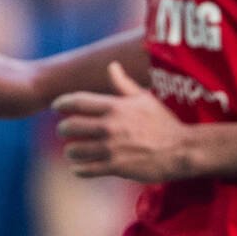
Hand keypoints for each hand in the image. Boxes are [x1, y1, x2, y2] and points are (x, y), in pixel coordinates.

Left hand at [52, 62, 187, 181]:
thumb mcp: (144, 98)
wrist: (181, 150)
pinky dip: (78, 168)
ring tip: (71, 150)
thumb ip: (123, 84)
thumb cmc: (163, 122)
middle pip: (71, 126)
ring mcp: (111, 148)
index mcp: (115, 107)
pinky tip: (77, 167)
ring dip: (70, 150)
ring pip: (76, 149)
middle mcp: (109, 126)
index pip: (78, 101)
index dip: (62, 103)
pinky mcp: (116, 167)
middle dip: (63, 128)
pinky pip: (87, 169)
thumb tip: (111, 66)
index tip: (55, 106)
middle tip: (63, 130)